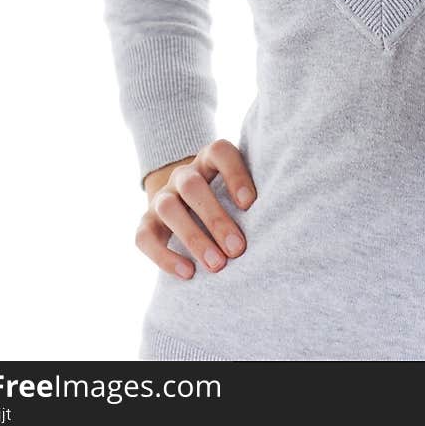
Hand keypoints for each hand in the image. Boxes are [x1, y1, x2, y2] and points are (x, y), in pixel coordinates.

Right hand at [136, 139, 256, 278]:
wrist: (186, 204)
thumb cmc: (227, 201)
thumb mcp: (238, 191)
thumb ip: (251, 199)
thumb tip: (279, 222)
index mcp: (209, 160)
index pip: (219, 152)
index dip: (234, 174)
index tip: (250, 204)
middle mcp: (183, 175)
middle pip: (193, 186)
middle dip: (216, 219)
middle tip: (238, 249)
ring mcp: (161, 197)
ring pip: (168, 208)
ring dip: (193, 238)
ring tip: (217, 266)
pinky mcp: (146, 223)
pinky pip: (145, 237)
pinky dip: (165, 256)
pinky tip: (188, 273)